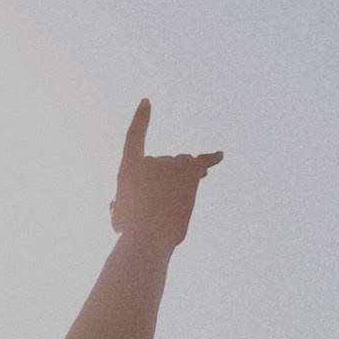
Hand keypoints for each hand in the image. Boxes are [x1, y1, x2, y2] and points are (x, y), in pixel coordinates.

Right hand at [109, 99, 222, 247]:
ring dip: (181, 185)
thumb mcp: (118, 216)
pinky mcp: (191, 174)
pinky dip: (212, 157)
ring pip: (183, 170)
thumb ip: (120, 205)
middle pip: (165, 165)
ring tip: (172, 206)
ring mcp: (172, 164)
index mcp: (129, 165)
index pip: (135, 133)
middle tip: (158, 209)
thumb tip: (118, 203)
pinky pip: (204, 160)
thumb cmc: (130, 230)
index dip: (141, 117)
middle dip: (165, 185)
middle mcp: (152, 158)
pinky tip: (220, 154)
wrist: (147, 236)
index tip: (147, 101)